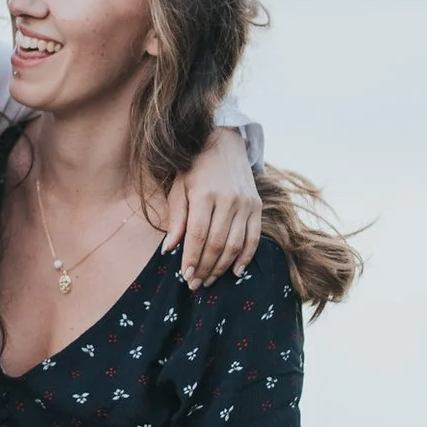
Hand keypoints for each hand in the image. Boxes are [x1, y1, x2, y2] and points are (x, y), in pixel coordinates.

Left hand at [164, 126, 261, 287]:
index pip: (198, 235)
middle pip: (217, 243)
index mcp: (205, 194)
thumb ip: (176, 218)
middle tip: (195, 284)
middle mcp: (228, 200)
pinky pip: (254, 238)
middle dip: (205, 268)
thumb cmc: (194, 167)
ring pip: (235, 245)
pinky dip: (245, 257)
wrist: (223, 142)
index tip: (185, 277)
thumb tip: (169, 249)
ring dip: (222, 267)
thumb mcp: (179, 187)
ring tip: (209, 280)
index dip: (191, 258)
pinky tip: (235, 271)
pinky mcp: (257, 206)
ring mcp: (246, 203)